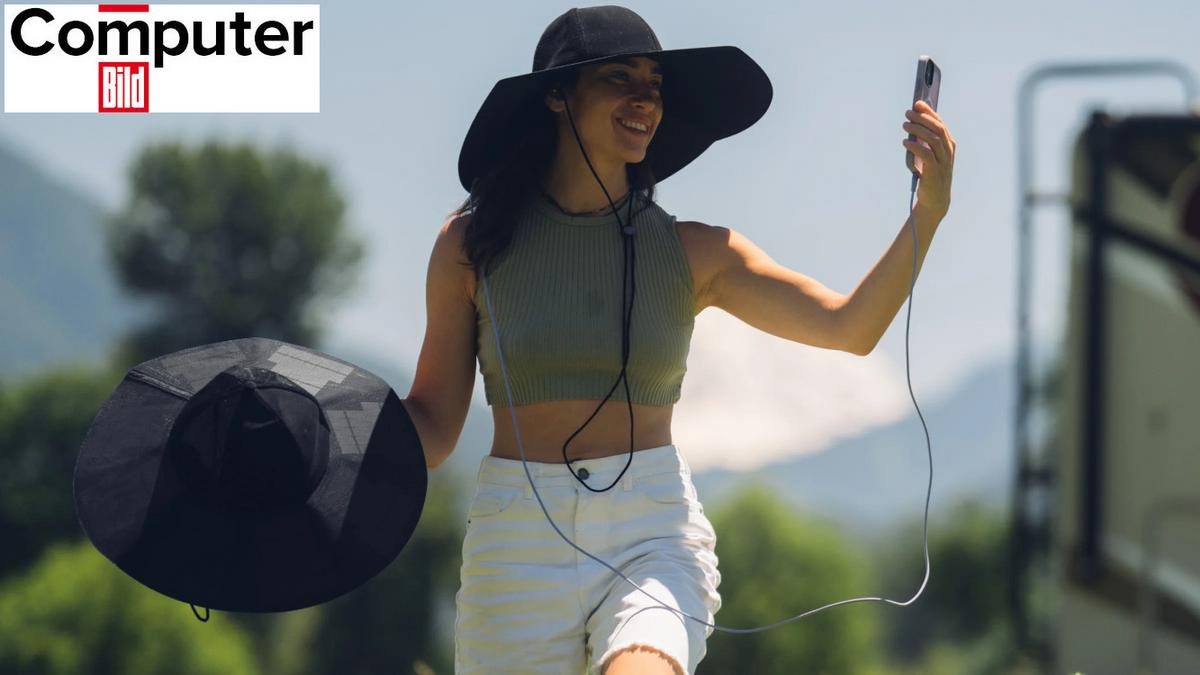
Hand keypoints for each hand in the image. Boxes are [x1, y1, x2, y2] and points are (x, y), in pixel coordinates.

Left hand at [902, 99, 954, 218]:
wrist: (935, 200)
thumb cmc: (930, 176)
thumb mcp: (929, 156)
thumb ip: (925, 142)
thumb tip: (912, 125)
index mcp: (949, 145)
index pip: (940, 124)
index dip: (929, 112)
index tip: (918, 104)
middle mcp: (948, 152)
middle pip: (937, 129)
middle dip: (923, 118)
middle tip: (908, 113)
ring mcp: (943, 162)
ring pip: (932, 139)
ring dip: (917, 129)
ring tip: (905, 125)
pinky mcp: (934, 171)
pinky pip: (926, 154)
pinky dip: (915, 146)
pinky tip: (905, 142)